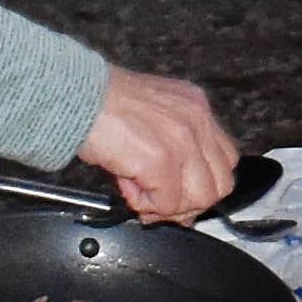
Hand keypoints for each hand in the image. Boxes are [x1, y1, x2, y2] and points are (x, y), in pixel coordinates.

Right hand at [80, 70, 238, 223]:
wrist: (76, 94)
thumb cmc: (102, 102)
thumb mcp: (152, 112)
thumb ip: (172, 143)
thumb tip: (175, 189)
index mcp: (196, 107)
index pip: (225, 158)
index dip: (203, 182)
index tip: (180, 190)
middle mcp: (196, 121)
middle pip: (221, 184)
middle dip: (191, 202)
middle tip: (161, 201)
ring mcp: (182, 141)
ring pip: (200, 198)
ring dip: (169, 206)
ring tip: (141, 193)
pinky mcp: (161, 160)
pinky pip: (167, 204)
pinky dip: (146, 205)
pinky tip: (128, 187)